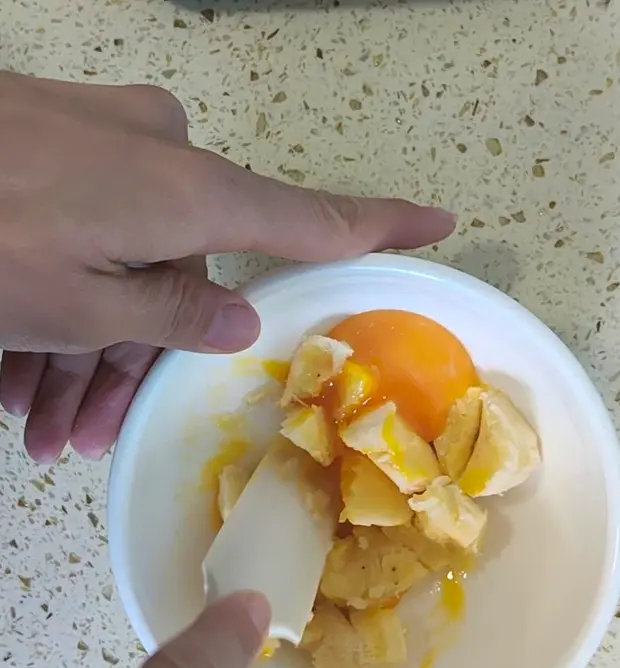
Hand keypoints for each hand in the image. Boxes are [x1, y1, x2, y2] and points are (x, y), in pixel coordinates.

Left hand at [0, 72, 454, 461]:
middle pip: (180, 274)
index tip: (441, 224)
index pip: (311, 218)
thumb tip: (238, 319)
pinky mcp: (57, 145)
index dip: (380, 227)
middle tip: (83, 435)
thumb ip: (171, 314)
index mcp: (188, 191)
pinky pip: (80, 236)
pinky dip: (53, 304)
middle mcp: (159, 159)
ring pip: (119, 266)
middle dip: (132, 359)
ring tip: (33, 421)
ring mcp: (104, 146)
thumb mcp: (78, 303)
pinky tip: (10, 372)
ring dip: (80, 349)